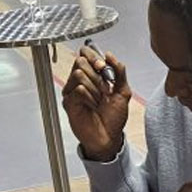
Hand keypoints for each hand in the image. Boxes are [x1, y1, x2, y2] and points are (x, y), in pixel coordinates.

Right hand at [61, 46, 131, 160]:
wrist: (109, 137)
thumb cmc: (114, 117)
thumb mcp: (123, 91)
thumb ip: (119, 71)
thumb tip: (109, 55)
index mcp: (92, 76)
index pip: (85, 54)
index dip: (94, 56)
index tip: (103, 67)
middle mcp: (80, 81)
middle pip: (80, 61)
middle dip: (97, 74)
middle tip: (106, 89)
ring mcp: (73, 91)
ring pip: (79, 74)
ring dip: (95, 88)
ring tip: (100, 101)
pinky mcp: (69, 102)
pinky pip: (78, 89)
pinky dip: (90, 97)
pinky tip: (93, 106)